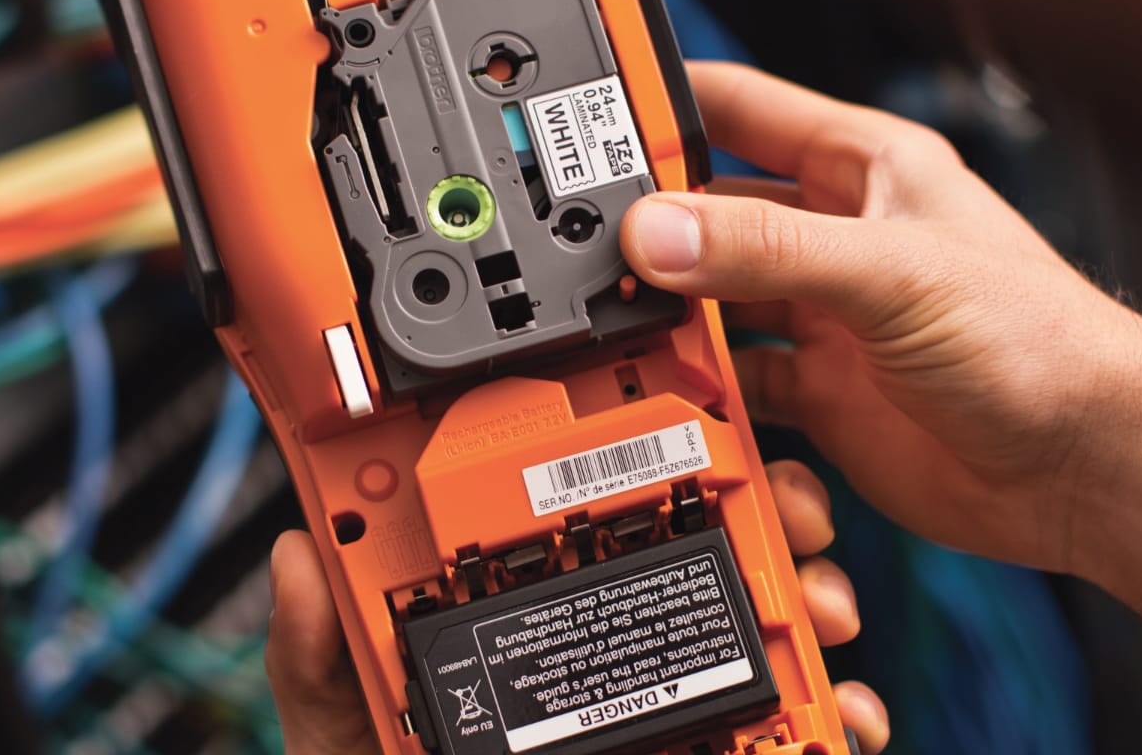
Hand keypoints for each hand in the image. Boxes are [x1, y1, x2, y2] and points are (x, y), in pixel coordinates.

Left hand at [267, 461, 889, 754]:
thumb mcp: (351, 743)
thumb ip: (324, 660)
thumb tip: (300, 556)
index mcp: (517, 628)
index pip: (576, 518)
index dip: (629, 457)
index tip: (673, 420)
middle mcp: (601, 657)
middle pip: (697, 552)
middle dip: (758, 509)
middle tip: (781, 505)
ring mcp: (667, 716)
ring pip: (760, 628)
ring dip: (809, 594)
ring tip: (822, 605)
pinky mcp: (717, 754)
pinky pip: (789, 726)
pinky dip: (833, 713)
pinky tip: (841, 712)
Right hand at [620, 60, 1141, 690]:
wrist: (1087, 466)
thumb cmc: (1040, 342)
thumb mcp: (890, 272)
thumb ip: (766, 251)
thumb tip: (659, 230)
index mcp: (860, 167)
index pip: (736, 106)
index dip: (663, 103)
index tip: (591, 119)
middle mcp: (834, 233)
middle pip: (708, 213)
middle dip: (655, 230)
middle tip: (594, 250)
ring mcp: (823, 313)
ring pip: (712, 301)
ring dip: (675, 318)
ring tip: (633, 327)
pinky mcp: (819, 387)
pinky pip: (735, 380)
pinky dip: (705, 390)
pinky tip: (692, 392)